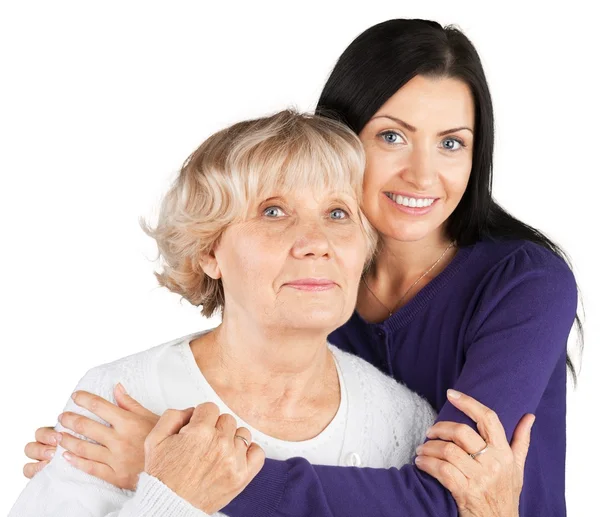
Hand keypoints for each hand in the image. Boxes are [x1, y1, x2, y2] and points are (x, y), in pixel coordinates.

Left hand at [23, 383, 159, 488]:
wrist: (173, 468)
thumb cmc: (164, 441)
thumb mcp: (151, 417)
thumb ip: (131, 404)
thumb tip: (117, 388)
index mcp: (128, 422)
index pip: (101, 406)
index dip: (85, 399)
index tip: (76, 396)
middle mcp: (119, 439)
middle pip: (87, 427)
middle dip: (70, 419)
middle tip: (62, 416)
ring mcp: (115, 458)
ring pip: (84, 448)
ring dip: (68, 440)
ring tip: (58, 435)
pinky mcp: (114, 475)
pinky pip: (90, 468)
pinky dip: (76, 462)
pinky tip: (66, 456)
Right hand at [145, 402, 264, 512]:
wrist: (169, 507)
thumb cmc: (162, 477)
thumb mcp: (154, 440)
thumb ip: (173, 416)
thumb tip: (192, 410)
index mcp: (199, 432)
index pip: (210, 408)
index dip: (200, 418)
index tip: (196, 429)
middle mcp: (219, 444)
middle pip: (227, 419)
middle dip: (215, 427)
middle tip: (204, 442)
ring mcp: (233, 461)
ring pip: (242, 433)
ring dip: (231, 439)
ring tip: (217, 452)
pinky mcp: (242, 476)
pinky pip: (258, 453)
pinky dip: (249, 452)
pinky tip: (235, 456)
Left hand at [415, 389, 532, 516]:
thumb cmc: (507, 493)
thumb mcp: (518, 467)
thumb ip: (521, 440)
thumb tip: (529, 417)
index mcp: (504, 453)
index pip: (488, 418)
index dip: (469, 403)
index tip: (452, 394)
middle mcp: (493, 462)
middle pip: (461, 432)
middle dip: (440, 428)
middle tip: (430, 431)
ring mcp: (479, 478)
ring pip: (447, 451)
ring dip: (429, 448)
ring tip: (422, 449)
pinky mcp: (465, 491)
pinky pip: (441, 470)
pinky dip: (427, 464)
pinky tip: (421, 462)